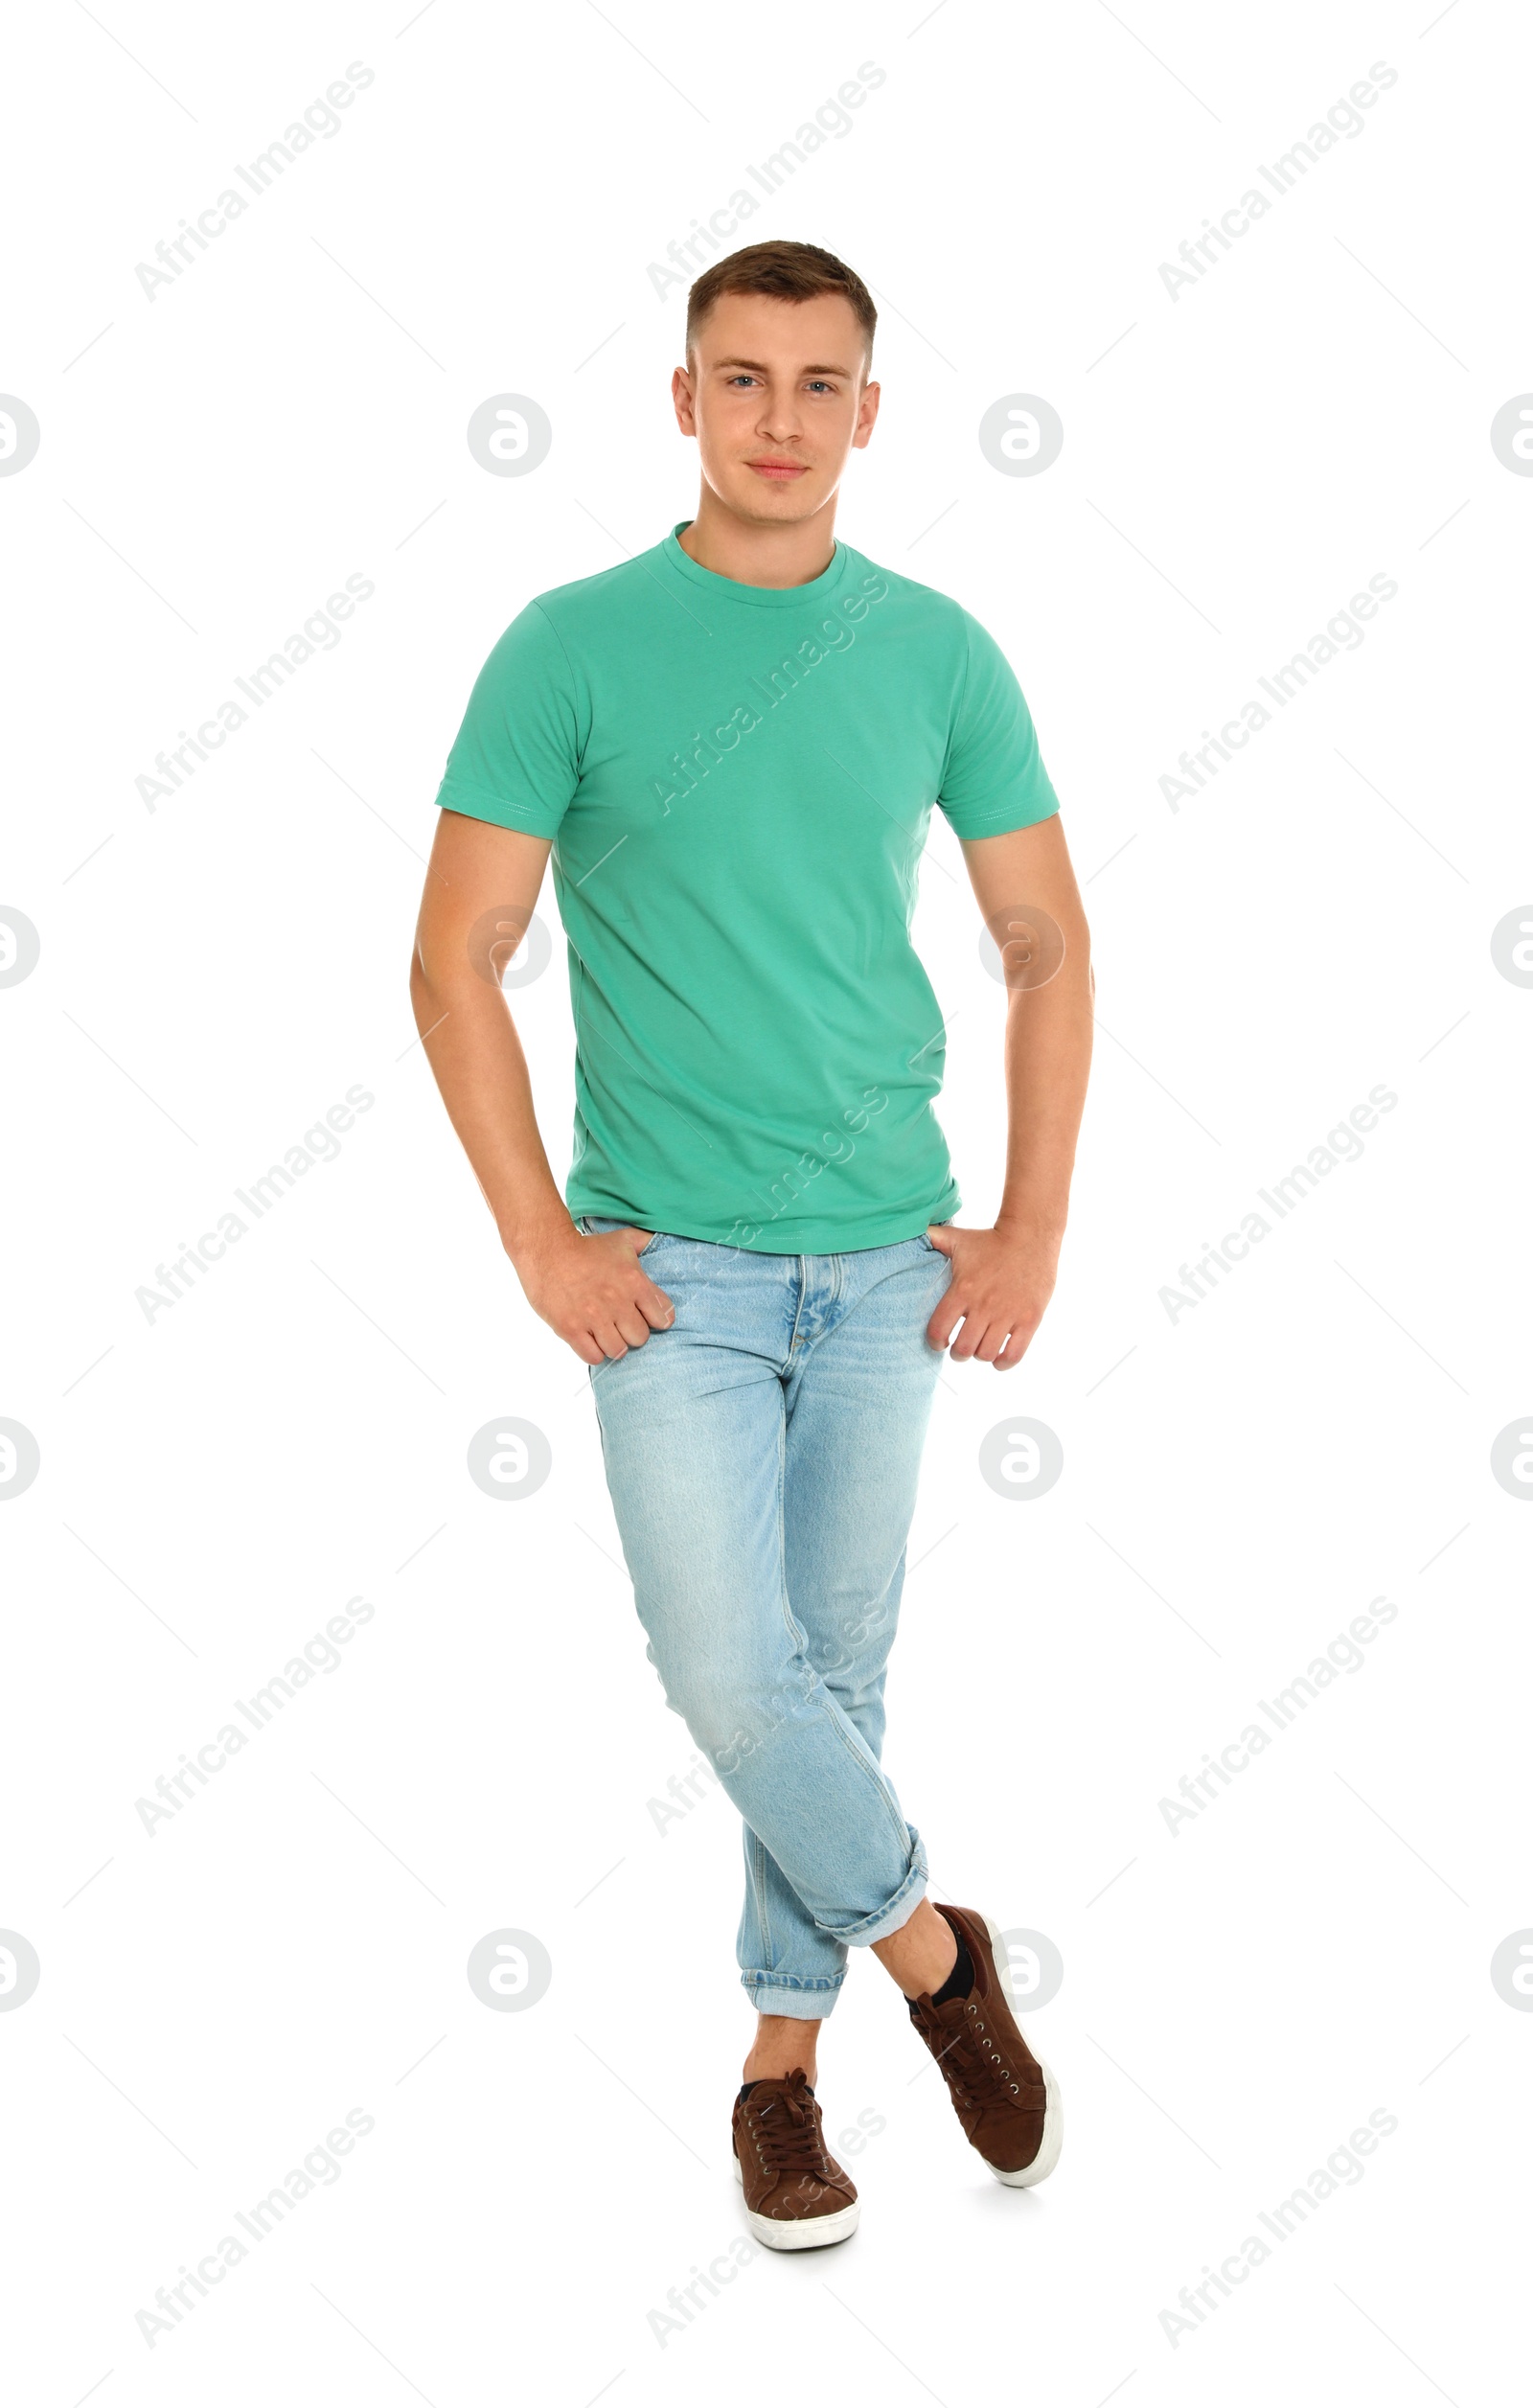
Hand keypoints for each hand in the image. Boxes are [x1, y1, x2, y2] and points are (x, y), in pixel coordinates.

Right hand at [515, 1222, 674, 1365]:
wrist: (546, 1250)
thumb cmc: (585, 1246)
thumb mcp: (622, 1240)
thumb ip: (645, 1242)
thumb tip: (660, 1239)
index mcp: (635, 1282)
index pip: (663, 1318)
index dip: (654, 1319)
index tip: (642, 1315)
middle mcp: (618, 1302)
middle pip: (640, 1338)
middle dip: (631, 1333)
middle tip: (619, 1324)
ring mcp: (594, 1317)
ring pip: (617, 1351)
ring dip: (612, 1344)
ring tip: (602, 1332)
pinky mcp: (571, 1329)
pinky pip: (593, 1357)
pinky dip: (593, 1352)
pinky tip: (588, 1339)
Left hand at [924, 1220, 1058, 1368]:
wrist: (1030, 1236)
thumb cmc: (991, 1240)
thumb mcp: (958, 1238)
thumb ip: (933, 1238)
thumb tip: (910, 1230)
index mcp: (962, 1290)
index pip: (938, 1330)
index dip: (935, 1342)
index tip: (939, 1342)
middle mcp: (983, 1305)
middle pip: (963, 1349)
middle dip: (958, 1353)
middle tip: (961, 1348)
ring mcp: (1008, 1314)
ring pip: (986, 1354)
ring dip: (980, 1356)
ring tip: (980, 1348)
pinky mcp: (1030, 1319)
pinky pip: (1014, 1355)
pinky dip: (1003, 1362)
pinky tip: (999, 1357)